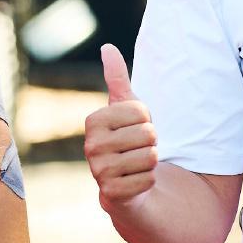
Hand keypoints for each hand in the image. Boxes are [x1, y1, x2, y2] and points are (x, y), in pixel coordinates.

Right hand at [85, 43, 158, 210]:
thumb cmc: (127, 142)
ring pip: (151, 157)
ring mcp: (98, 171)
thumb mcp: (125, 109)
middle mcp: (90, 146)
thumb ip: (116, 79)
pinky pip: (149, 179)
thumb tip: (107, 47)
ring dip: (151, 163)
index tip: (134, 131)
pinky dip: (149, 182)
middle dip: (151, 143)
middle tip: (137, 151)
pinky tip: (136, 183)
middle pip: (148, 134)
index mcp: (93, 122)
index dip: (147, 121)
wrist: (127, 186)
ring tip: (136, 166)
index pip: (141, 111)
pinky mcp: (110, 195)